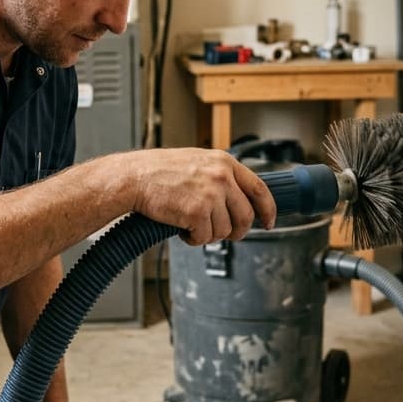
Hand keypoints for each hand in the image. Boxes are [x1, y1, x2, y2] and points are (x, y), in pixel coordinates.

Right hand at [124, 148, 276, 245]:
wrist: (134, 178)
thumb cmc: (158, 171)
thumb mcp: (197, 162)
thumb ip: (220, 176)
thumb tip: (237, 200)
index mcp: (224, 162)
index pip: (259, 189)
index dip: (267, 209)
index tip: (268, 222)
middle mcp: (222, 177)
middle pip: (245, 216)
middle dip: (237, 232)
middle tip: (226, 235)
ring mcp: (211, 194)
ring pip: (224, 230)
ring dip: (208, 234)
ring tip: (191, 224)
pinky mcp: (197, 212)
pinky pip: (205, 238)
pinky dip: (193, 239)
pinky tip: (181, 228)